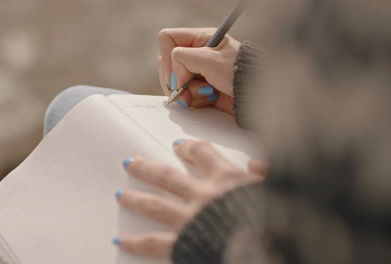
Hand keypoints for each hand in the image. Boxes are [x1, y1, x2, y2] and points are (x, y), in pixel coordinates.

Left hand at [114, 139, 265, 258]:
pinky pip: (154, 243)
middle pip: (168, 176)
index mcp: (227, 179)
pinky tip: (121, 239)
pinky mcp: (183, 243)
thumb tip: (257, 162)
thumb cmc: (274, 220)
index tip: (180, 146)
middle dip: (147, 168)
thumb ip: (267, 173)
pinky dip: (136, 242)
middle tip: (131, 163)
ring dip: (136, 198)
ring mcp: (190, 219)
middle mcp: (204, 195)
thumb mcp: (278, 189)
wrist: (269, 249)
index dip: (189, 148)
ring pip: (155, 204)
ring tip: (121, 195)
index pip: (203, 154)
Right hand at [157, 28, 240, 114]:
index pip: (167, 39)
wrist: (256, 97)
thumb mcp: (210, 60)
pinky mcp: (200, 89)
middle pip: (167, 64)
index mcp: (200, 39)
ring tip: (206, 94)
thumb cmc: (241, 74)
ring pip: (174, 82)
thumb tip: (173, 75)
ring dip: (187, 92)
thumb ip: (183, 59)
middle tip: (187, 91)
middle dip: (176, 80)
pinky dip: (194, 100)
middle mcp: (197, 54)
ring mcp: (197, 72)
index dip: (167, 58)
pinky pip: (185, 95)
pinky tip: (209, 99)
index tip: (178, 75)